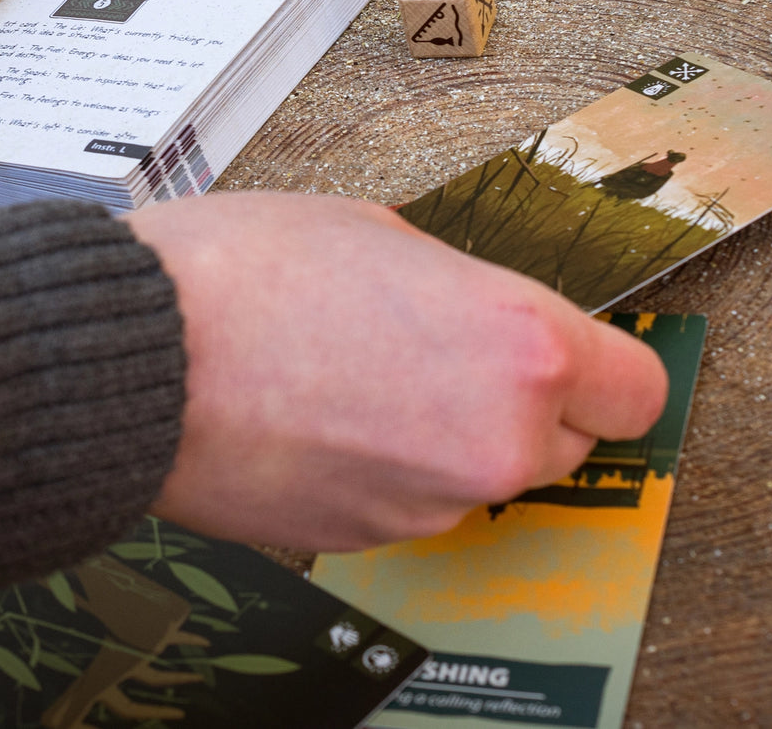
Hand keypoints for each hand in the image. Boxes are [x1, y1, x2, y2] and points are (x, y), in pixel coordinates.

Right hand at [126, 192, 667, 551]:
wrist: (135, 356)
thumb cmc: (241, 275)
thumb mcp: (381, 234)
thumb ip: (462, 290)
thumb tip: (477, 322)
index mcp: (518, 345)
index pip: (635, 392)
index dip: (608, 372)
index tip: (581, 361)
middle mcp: (493, 438)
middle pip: (565, 443)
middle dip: (522, 405)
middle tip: (447, 355)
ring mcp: (429, 500)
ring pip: (480, 473)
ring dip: (446, 437)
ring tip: (358, 375)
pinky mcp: (368, 538)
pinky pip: (412, 499)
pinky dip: (387, 468)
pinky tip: (324, 415)